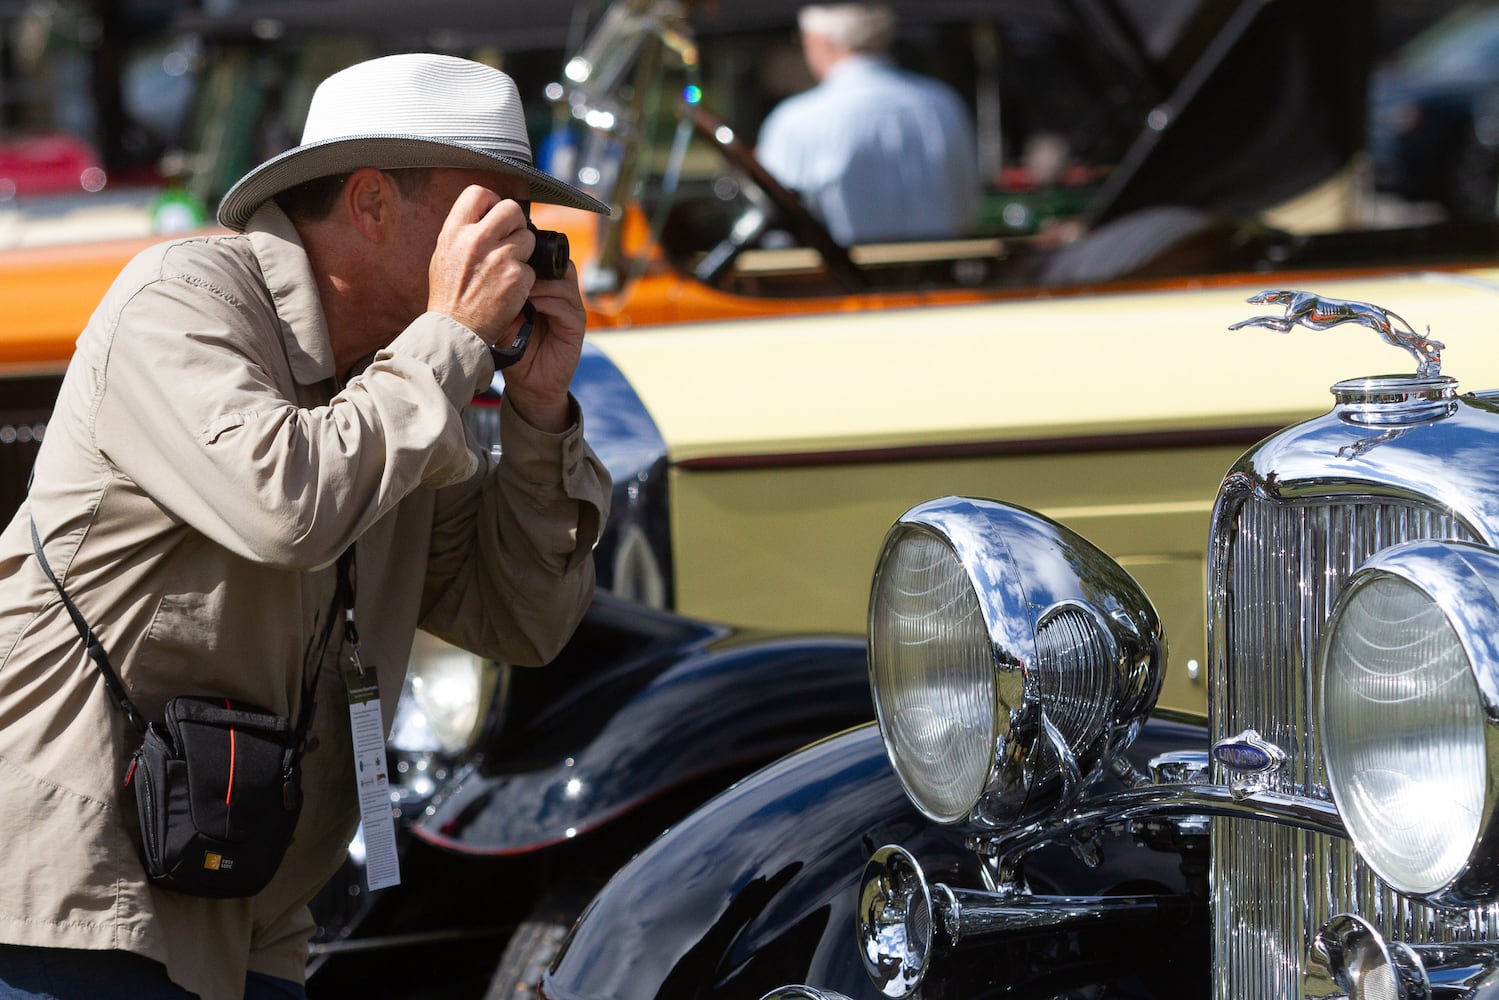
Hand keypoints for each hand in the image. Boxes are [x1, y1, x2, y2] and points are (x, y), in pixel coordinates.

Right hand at [427, 187, 534, 347]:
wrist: (456, 331)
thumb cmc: (449, 297)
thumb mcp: (443, 255)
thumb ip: (463, 233)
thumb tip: (484, 216)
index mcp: (454, 232)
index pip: (478, 192)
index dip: (492, 201)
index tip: (494, 215)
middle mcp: (477, 240)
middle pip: (512, 209)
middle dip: (516, 223)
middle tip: (511, 240)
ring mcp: (499, 258)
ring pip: (528, 238)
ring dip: (524, 252)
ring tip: (507, 270)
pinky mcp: (517, 277)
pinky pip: (532, 267)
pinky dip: (525, 279)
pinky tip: (510, 289)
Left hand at [498, 259, 587, 432]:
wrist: (528, 384)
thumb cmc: (514, 349)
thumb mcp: (502, 316)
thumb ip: (502, 294)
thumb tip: (491, 269)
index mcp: (546, 289)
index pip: (545, 260)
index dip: (530, 255)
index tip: (506, 258)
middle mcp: (562, 295)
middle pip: (560, 264)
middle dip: (537, 265)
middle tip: (514, 270)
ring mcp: (571, 310)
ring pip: (563, 282)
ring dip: (540, 284)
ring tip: (519, 291)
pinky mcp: (576, 327)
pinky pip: (565, 306)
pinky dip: (547, 303)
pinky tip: (530, 307)